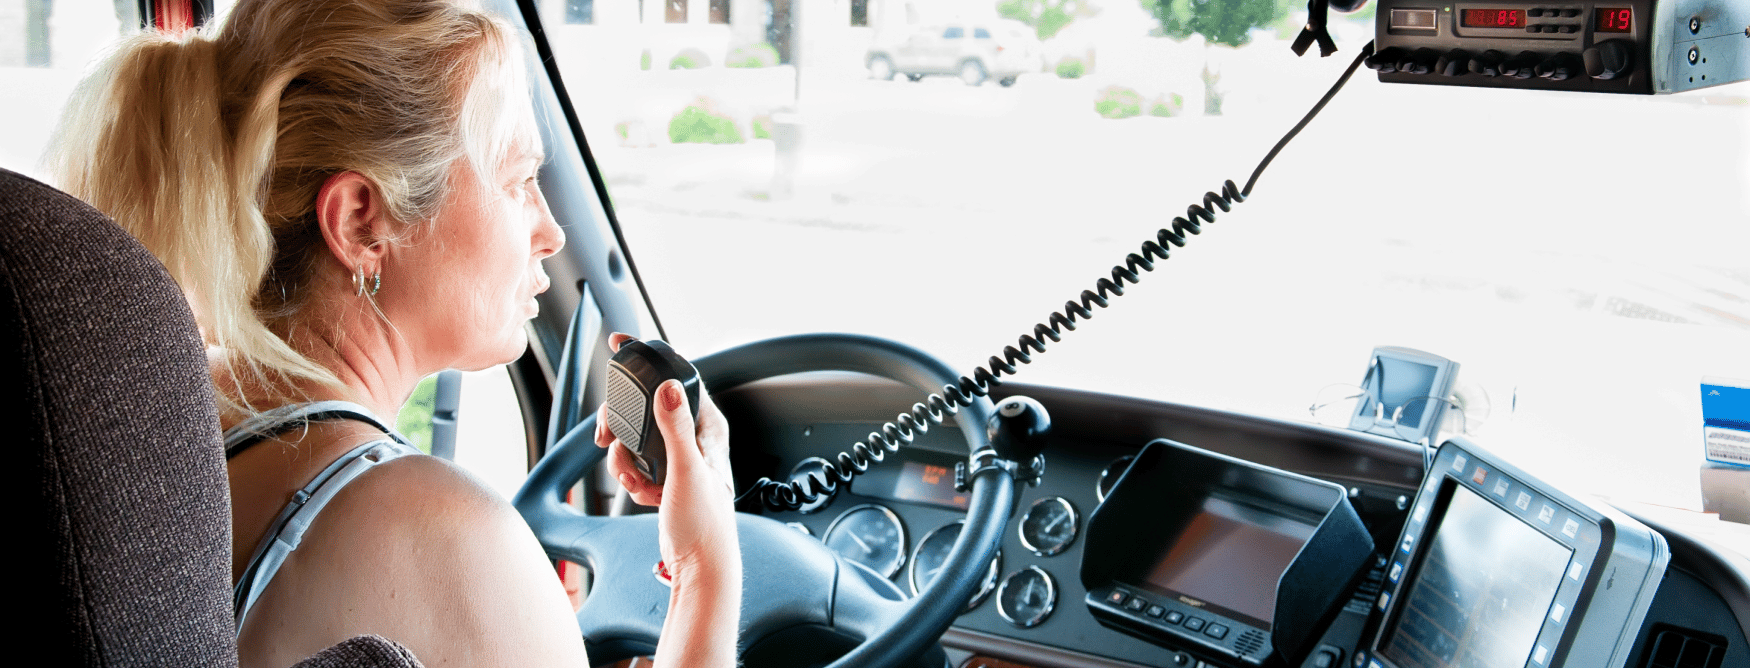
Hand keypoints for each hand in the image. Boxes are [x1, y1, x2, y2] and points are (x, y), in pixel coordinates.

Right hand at [597, 334, 740, 666]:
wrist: (700, 565)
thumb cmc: (705, 525)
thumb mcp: (687, 473)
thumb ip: (675, 429)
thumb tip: (669, 387)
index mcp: (708, 426)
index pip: (677, 377)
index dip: (648, 359)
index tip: (620, 342)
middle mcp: (695, 435)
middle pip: (644, 407)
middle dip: (622, 429)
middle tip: (609, 443)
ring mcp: (679, 455)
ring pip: (634, 437)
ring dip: (626, 461)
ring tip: (641, 485)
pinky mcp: (666, 474)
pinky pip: (635, 461)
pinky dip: (631, 478)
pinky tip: (646, 495)